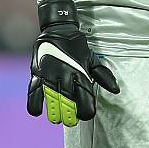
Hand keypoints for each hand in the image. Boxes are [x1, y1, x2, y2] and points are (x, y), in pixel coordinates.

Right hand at [27, 0, 119, 126]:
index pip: (85, 100)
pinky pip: (33, 94)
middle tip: (72, 118)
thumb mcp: (92, 59)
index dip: (86, 111)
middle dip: (71, 116)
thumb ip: (103, 76)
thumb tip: (115, 90)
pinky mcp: (37, 73)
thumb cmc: (77, 47)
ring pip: (52, 103)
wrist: (59, 29)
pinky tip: (39, 111)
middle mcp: (65, 75)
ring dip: (55, 114)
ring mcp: (50, 75)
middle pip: (68, 105)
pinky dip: (35, 106)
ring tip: (58, 116)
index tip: (86, 113)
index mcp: (80, 73)